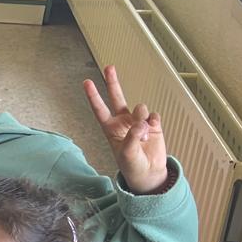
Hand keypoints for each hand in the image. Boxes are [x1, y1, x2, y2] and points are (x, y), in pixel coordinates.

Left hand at [83, 65, 167, 193]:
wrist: (148, 173)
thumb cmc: (131, 166)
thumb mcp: (126, 153)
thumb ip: (132, 136)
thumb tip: (141, 122)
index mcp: (110, 128)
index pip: (100, 109)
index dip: (93, 95)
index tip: (87, 82)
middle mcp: (123, 121)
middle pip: (117, 97)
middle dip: (113, 82)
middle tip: (109, 68)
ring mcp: (138, 121)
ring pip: (140, 108)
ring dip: (141, 118)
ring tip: (142, 134)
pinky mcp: (153, 124)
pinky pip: (154, 115)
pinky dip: (154, 123)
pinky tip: (152, 131)